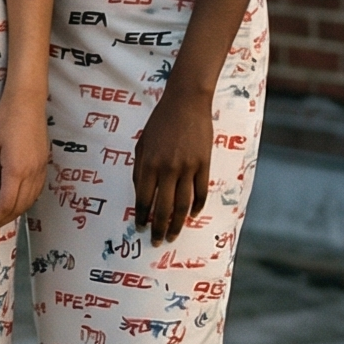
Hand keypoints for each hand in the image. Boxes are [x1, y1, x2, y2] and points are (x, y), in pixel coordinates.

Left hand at [0, 92, 48, 232]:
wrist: (27, 102)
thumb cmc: (4, 120)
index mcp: (16, 171)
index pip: (6, 205)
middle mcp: (32, 174)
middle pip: (19, 207)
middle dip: (3, 220)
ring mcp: (41, 169)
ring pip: (30, 201)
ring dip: (15, 212)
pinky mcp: (44, 164)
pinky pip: (36, 191)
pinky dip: (25, 201)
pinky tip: (15, 200)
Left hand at [133, 81, 212, 243]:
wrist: (186, 102)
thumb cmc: (160, 122)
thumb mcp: (142, 143)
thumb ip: (140, 169)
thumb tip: (141, 193)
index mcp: (149, 164)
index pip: (143, 199)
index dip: (141, 216)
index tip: (140, 227)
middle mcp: (168, 169)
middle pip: (163, 207)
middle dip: (159, 228)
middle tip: (157, 241)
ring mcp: (187, 167)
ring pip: (183, 204)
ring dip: (177, 223)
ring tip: (174, 235)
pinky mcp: (204, 164)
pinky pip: (201, 191)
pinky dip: (197, 206)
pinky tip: (192, 215)